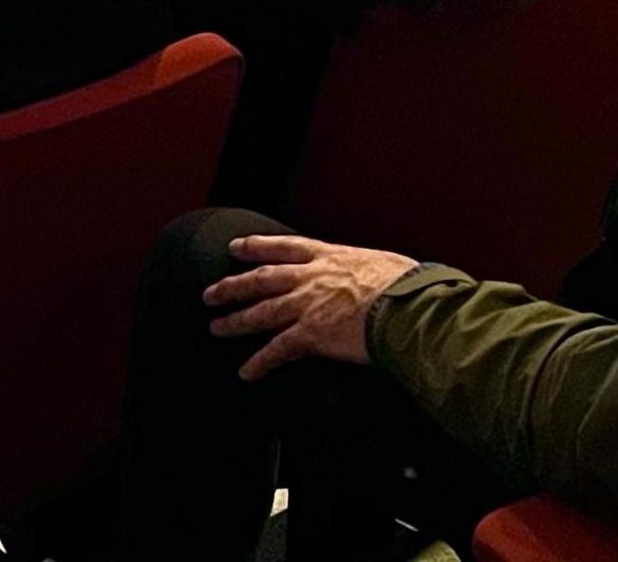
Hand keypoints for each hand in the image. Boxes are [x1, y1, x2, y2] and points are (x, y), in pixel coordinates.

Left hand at [204, 235, 417, 379]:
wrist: (407, 306)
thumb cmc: (406, 285)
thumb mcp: (383, 264)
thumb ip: (367, 270)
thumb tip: (379, 275)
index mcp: (330, 256)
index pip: (285, 247)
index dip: (256, 246)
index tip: (236, 247)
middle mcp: (312, 277)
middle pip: (261, 279)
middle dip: (233, 285)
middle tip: (210, 293)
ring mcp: (307, 305)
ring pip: (261, 312)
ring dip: (235, 321)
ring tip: (216, 328)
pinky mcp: (310, 334)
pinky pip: (277, 350)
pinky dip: (260, 362)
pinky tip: (247, 372)